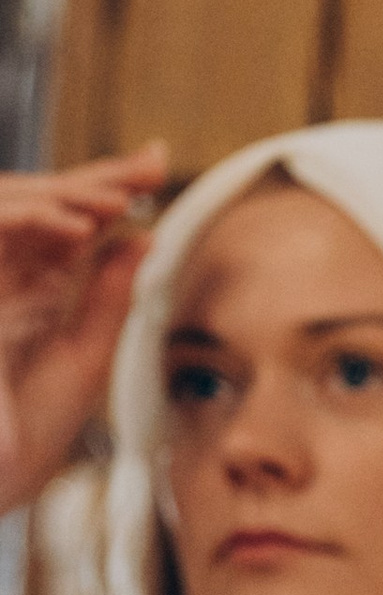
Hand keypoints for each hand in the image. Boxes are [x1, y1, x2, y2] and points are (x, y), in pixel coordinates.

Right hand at [0, 149, 165, 513]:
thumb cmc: (32, 431)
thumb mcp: (84, 355)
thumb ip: (109, 296)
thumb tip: (144, 240)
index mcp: (34, 287)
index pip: (73, 224)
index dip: (112, 191)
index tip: (156, 169)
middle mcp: (7, 274)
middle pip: (47, 205)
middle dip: (98, 178)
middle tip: (149, 163)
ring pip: (15, 206)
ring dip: (67, 195)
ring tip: (119, 196)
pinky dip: (30, 221)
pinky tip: (77, 226)